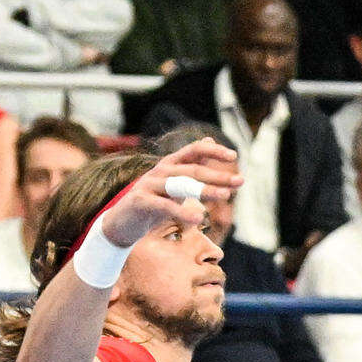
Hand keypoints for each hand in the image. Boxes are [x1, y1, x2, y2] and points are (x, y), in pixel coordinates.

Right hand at [99, 139, 242, 244]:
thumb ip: (192, 164)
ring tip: (225, 195)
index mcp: (170, 165)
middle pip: (192, 170)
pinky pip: (164, 206)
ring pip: (180, 186)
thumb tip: (209, 139)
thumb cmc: (153, 202)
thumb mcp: (175, 182)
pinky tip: (199, 219)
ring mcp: (148, 185)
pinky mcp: (140, 201)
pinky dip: (181, 212)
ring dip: (205, 190)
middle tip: (240, 181)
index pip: (194, 150)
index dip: (213, 150)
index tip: (234, 155)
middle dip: (218, 176)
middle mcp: (160, 171)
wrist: (122, 223)